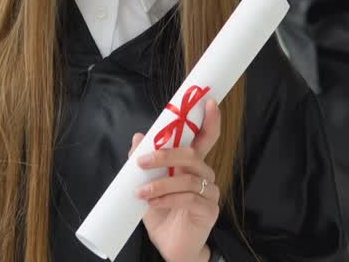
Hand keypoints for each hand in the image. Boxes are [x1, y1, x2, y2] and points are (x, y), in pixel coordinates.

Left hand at [131, 98, 220, 261]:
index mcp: (192, 165)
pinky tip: (153, 204)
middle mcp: (205, 175)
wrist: (170, 246)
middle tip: (143, 162)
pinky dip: (168, 199)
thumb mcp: (147, 186)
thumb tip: (139, 137)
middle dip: (166, 154)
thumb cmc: (162, 214)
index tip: (207, 102)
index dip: (209, 120)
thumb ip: (145, 163)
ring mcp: (210, 193)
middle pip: (193, 155)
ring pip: (188, 178)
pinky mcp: (208, 211)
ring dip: (161, 184)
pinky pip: (189, 199)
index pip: (206, 138)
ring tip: (141, 193)